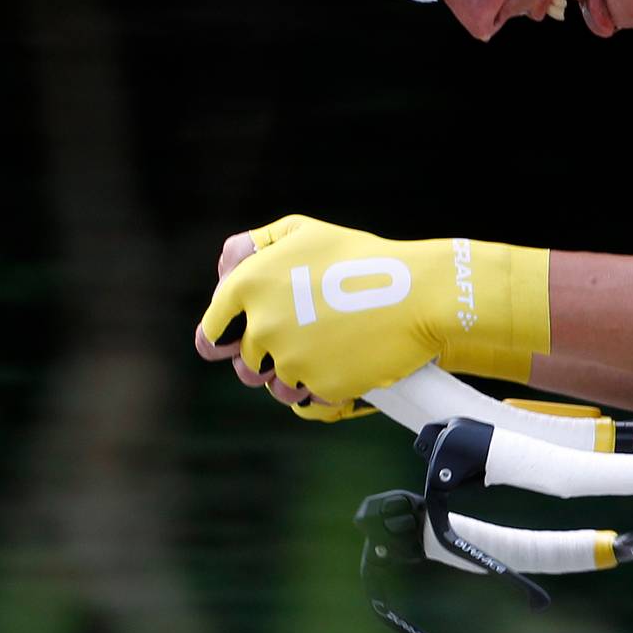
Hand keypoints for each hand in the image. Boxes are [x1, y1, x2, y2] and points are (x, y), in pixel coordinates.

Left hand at [195, 215, 551, 417]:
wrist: (420, 294)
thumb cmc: (365, 258)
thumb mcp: (305, 232)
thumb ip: (254, 246)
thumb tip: (223, 271)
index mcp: (247, 286)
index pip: (213, 331)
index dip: (228, 337)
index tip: (242, 341)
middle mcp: (262, 325)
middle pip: (249, 362)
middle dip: (272, 356)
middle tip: (307, 340)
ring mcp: (291, 360)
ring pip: (278, 385)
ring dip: (298, 376)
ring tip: (329, 357)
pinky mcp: (321, 385)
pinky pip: (310, 400)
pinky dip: (325, 389)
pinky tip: (345, 369)